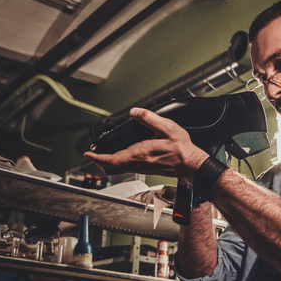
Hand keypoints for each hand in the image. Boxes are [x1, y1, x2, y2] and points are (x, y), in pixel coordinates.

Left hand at [84, 108, 208, 179]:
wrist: (192, 165)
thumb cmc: (182, 149)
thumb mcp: (167, 127)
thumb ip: (149, 118)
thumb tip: (134, 112)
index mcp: (141, 153)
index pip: (113, 159)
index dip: (98, 157)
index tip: (88, 153)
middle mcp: (139, 163)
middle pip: (112, 167)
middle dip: (99, 161)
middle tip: (92, 153)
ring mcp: (142, 167)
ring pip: (118, 169)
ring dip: (107, 162)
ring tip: (101, 154)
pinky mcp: (146, 168)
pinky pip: (126, 168)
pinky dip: (117, 163)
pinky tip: (119, 156)